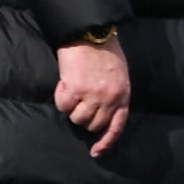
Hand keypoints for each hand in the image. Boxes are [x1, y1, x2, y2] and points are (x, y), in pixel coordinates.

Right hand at [54, 37, 130, 156]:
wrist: (90, 32)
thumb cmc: (104, 49)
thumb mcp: (118, 74)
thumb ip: (113, 93)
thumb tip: (102, 111)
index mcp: (122, 95)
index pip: (116, 126)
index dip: (105, 141)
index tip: (95, 151)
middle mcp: (109, 99)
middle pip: (92, 124)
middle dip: (83, 116)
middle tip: (78, 100)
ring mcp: (92, 96)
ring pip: (76, 117)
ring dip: (71, 106)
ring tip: (72, 87)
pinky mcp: (74, 90)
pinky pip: (63, 106)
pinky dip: (61, 96)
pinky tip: (64, 82)